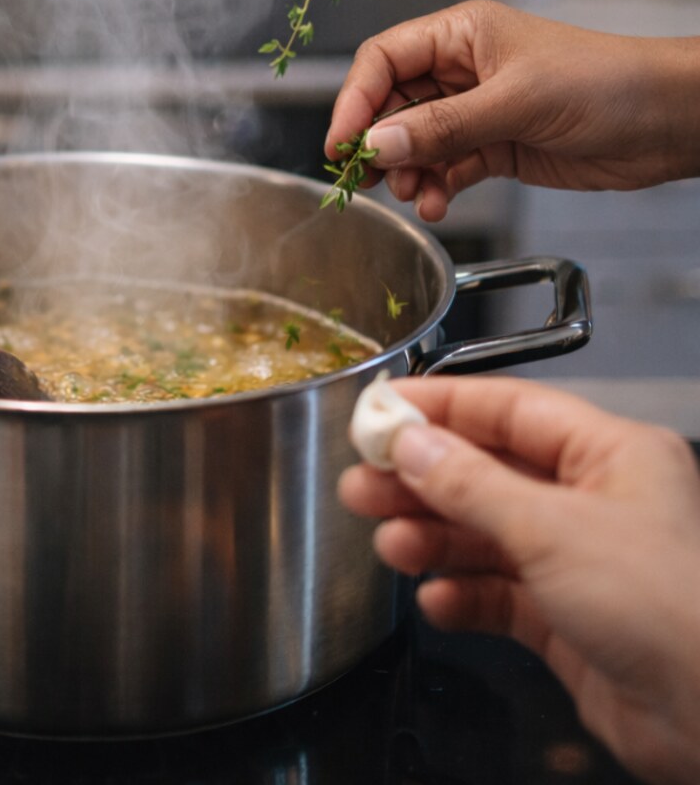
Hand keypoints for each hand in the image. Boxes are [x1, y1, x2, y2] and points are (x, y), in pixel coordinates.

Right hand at [326, 0, 699, 221]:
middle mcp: (461, 70)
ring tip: (414, 195)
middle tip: (368, 178)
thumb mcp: (515, 102)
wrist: (669, 121)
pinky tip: (437, 204)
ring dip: (408, 172)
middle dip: (379, 143)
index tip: (342, 143)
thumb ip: (442, 127)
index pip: (384, 61)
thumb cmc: (604, 83)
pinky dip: (436, 188)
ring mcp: (477, 110)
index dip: (355, 100)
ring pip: (416, 142)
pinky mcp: (494, 146)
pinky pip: (446, 167)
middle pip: (393, 105)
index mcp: (460, 35)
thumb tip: (378, 144)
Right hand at [339, 375, 699, 784]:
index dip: (440, 407)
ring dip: (434, 539)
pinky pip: (499, 594)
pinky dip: (463, 595)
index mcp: (610, 454)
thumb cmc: (665, 607)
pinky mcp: (569, 618)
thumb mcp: (552, 530)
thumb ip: (470, 484)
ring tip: (389, 545)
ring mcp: (581, 560)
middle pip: (487, 473)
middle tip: (361, 484)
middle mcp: (595, 500)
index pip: (509, 409)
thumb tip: (411, 444)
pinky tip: (437, 600)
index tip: (381, 409)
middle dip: (421, 480)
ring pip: (487, 534)